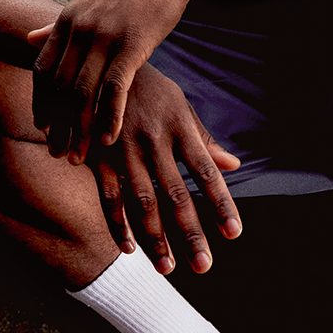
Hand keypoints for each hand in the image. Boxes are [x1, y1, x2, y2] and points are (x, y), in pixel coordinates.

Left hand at [28, 0, 196, 162]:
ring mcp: (104, 37)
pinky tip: (108, 140)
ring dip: (78, 130)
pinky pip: (114, 89)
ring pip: (82, 94)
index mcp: (67, 20)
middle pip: (58, 88)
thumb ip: (57, 23)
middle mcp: (79, 30)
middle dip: (57, 125)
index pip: (43, 70)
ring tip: (79, 156)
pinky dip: (108, 118)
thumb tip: (28, 37)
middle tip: (58, 153)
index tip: (44, 128)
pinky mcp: (132, 45)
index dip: (41, 102)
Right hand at [86, 64, 241, 273]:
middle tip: (203, 266)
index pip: (206, 172)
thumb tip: (234, 165)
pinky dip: (118, 225)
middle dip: (190, 233)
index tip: (234, 234)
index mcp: (179, 128)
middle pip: (176, 195)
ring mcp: (124, 150)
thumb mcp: (179, 105)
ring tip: (168, 268)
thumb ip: (203, 140)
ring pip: (142, 203)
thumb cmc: (148, 87)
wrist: (98, 64)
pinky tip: (129, 250)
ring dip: (155, 238)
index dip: (221, 204)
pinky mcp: (98, 155)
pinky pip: (109, 196)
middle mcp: (154, 142)